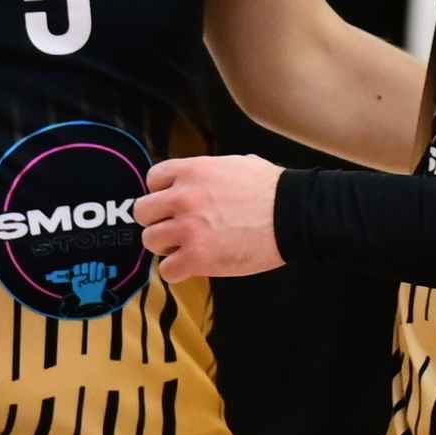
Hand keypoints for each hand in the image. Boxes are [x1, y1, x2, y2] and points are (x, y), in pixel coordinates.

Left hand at [45, 260, 113, 307]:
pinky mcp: (102, 272)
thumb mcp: (76, 288)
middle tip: (86, 281)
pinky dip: (99, 272)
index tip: (79, 278)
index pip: (77, 267)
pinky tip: (98, 279)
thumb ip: (75, 280)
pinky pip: (101, 265)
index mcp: (79, 273)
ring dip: (92, 273)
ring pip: (93, 263)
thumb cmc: (83, 293)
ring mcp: (95, 270)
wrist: (93, 299)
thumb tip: (84, 275)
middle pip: (85, 264)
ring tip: (92, 281)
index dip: (77, 271)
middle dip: (85, 272)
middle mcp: (87, 270)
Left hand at [135, 155, 285, 282]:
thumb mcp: (234, 163)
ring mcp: (188, 228)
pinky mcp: (198, 257)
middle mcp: (182, 197)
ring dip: (166, 246)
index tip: (173, 203)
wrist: (293, 214)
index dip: (162, 193)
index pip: (152, 179)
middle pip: (142, 212)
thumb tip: (201, 178)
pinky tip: (193, 265)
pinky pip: (167, 269)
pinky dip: (177, 271)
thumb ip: (207, 171)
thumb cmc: (271, 189)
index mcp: (191, 171)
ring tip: (187, 247)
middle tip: (176, 228)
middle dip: (157, 220)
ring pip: (150, 241)